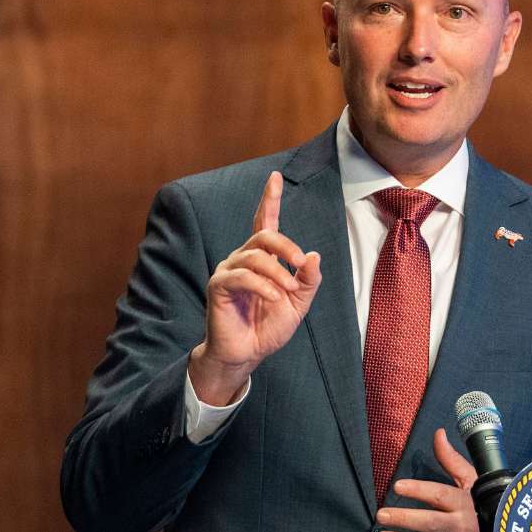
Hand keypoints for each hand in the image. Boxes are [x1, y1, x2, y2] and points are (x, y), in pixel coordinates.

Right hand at [188, 171, 321, 404]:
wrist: (247, 353)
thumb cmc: (269, 327)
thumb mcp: (298, 303)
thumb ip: (307, 280)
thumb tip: (313, 255)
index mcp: (262, 259)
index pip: (265, 222)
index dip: (270, 199)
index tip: (275, 177)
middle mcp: (243, 258)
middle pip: (264, 235)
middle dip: (285, 246)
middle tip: (299, 263)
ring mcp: (229, 270)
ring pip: (255, 256)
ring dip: (277, 273)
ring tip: (286, 293)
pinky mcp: (219, 286)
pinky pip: (242, 275)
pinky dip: (262, 285)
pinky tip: (273, 297)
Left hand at [376, 429, 478, 531]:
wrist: (503, 528)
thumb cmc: (482, 501)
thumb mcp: (471, 480)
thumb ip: (451, 460)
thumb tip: (438, 433)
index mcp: (464, 503)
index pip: (439, 495)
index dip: (418, 490)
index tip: (398, 486)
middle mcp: (460, 524)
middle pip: (430, 522)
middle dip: (405, 518)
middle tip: (381, 514)